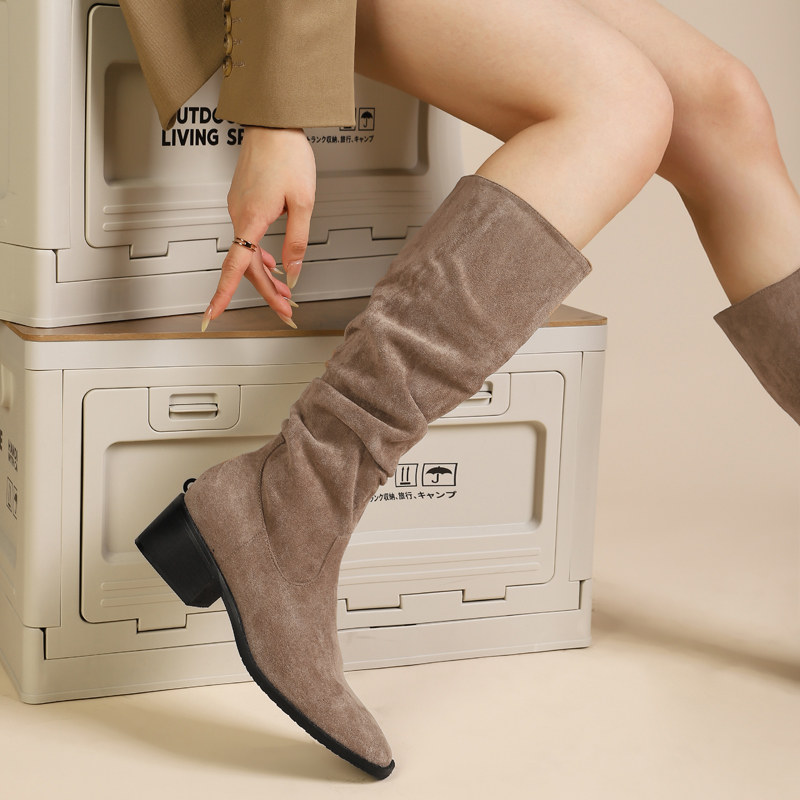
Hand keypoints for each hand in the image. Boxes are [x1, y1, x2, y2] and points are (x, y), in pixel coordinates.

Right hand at [202, 126, 315, 329]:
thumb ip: (297, 242)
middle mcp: (238, 214)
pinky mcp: (242, 202)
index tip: (212, 314)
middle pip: (246, 266)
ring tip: (286, 292)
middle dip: (267, 292)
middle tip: (286, 310)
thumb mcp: (303, 202)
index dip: (223, 293)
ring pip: (247, 253)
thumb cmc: (287, 154)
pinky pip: (247, 238)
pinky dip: (260, 257)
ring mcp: (238, 208)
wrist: (273, 121)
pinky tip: (273, 264)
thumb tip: (293, 272)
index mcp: (251, 217)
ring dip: (265, 276)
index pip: (235, 265)